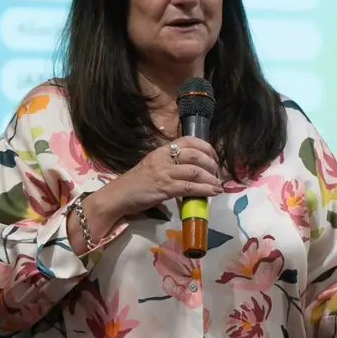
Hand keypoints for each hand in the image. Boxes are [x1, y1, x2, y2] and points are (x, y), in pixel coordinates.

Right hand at [105, 137, 222, 218]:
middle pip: (195, 155)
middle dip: (211, 164)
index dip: (206, 147)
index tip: (214, 158)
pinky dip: (204, 190)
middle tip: (217, 174)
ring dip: (211, 179)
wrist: (118, 196)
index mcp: (161, 150)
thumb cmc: (135, 184)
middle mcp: (164, 158)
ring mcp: (164, 173)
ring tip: (218, 185)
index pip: (188, 140)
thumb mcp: (153, 166)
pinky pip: (189, 187)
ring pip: (195, 171)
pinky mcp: (164, 188)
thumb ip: (171, 165)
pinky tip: (212, 192)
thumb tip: (193, 170)